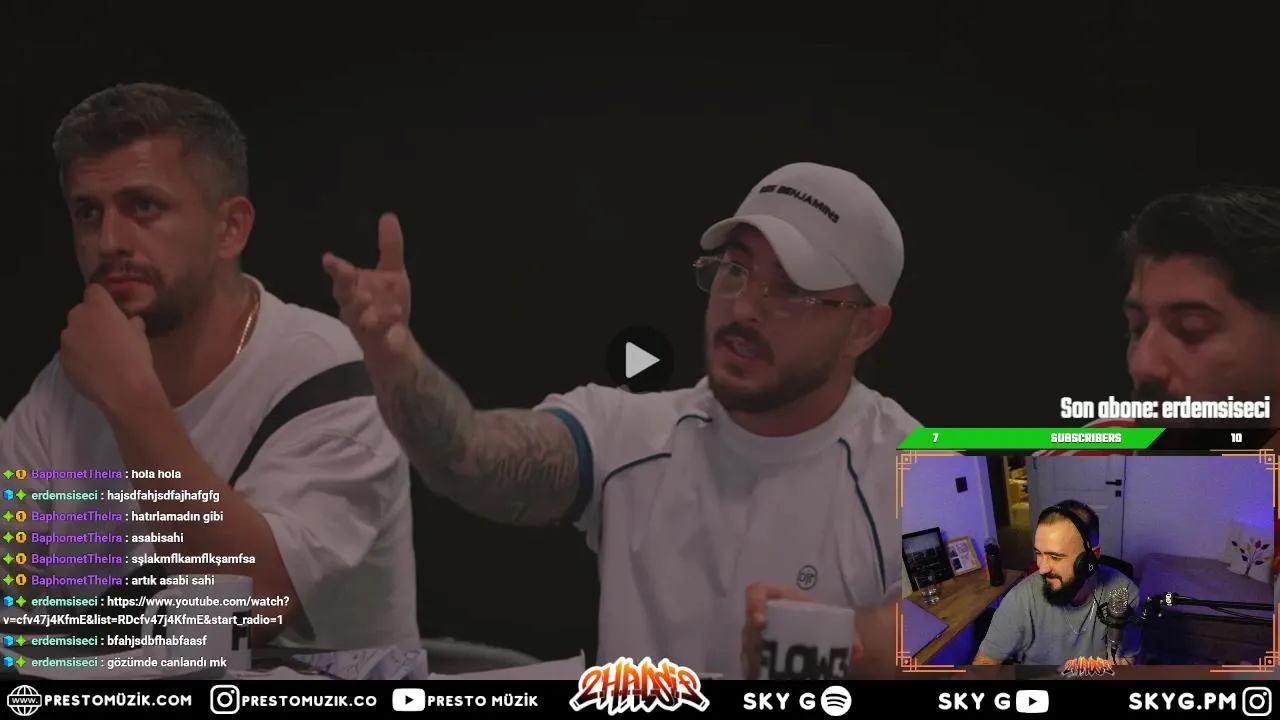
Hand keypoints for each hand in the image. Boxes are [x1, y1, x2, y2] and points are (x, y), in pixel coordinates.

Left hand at [59, 284, 159, 412]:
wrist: (123, 388)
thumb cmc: (136, 356)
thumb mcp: (141, 335)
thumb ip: (131, 324)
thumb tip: (130, 323)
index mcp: (98, 307)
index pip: (94, 290)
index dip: (102, 299)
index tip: (111, 310)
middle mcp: (77, 318)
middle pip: (80, 311)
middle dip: (90, 319)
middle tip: (106, 334)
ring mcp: (66, 340)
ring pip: (73, 333)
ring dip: (83, 339)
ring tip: (99, 355)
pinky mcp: (62, 360)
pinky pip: (70, 353)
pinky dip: (78, 357)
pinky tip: (93, 369)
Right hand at [323, 213, 413, 376]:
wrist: (394, 343)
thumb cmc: (387, 304)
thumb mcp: (393, 274)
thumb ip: (390, 248)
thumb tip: (388, 215)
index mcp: (355, 289)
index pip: (341, 276)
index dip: (335, 268)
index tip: (328, 258)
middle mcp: (354, 307)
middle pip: (344, 297)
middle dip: (344, 286)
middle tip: (347, 275)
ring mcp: (365, 327)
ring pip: (359, 320)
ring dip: (364, 311)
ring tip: (369, 302)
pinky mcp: (379, 344)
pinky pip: (382, 338)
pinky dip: (388, 331)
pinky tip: (395, 322)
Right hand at [740, 582, 862, 678]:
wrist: (817, 629)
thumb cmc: (820, 618)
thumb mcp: (831, 620)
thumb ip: (847, 633)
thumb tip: (857, 650)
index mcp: (778, 598)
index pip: (756, 590)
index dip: (753, 602)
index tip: (761, 621)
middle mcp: (763, 615)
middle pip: (749, 623)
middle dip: (753, 639)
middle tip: (764, 653)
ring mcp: (757, 635)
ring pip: (747, 644)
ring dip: (753, 657)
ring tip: (765, 669)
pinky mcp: (757, 652)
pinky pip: (749, 660)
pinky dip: (754, 669)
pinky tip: (762, 675)